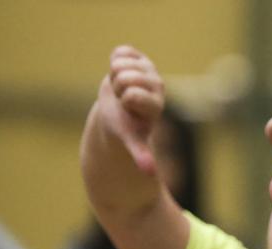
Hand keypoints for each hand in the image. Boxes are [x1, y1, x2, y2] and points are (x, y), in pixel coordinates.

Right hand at [101, 45, 164, 174]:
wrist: (120, 110)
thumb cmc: (125, 126)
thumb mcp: (131, 140)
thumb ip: (141, 154)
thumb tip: (150, 173)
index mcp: (155, 104)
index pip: (133, 94)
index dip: (123, 100)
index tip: (127, 108)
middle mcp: (156, 86)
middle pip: (125, 77)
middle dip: (117, 88)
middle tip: (122, 99)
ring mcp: (149, 70)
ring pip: (120, 64)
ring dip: (115, 76)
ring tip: (121, 88)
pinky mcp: (139, 57)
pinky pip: (121, 51)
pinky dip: (116, 60)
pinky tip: (120, 73)